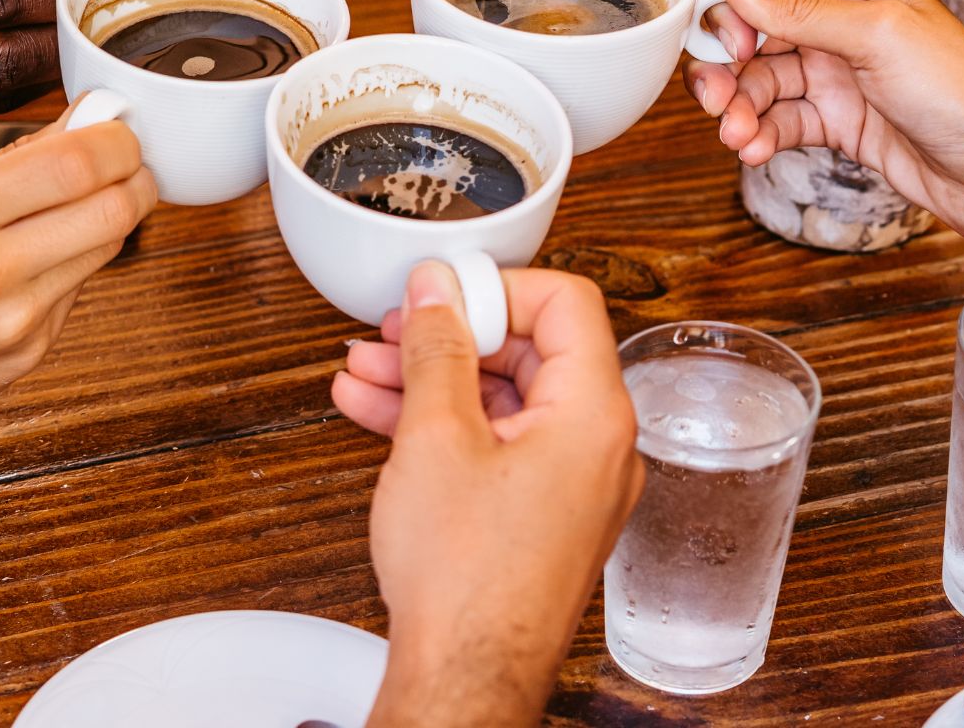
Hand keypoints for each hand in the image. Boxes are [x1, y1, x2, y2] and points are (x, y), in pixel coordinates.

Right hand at [0, 97, 156, 424]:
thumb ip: (9, 160)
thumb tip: (84, 124)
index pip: (78, 162)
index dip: (119, 140)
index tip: (119, 130)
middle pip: (115, 209)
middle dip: (135, 178)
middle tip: (125, 166)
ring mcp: (12, 322)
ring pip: (107, 251)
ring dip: (106, 221)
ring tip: (76, 208)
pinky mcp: (25, 357)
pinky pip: (77, 294)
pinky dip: (70, 269)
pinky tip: (34, 263)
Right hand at [338, 264, 642, 727]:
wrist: (465, 676)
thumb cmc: (467, 580)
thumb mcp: (436, 437)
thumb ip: (438, 347)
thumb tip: (437, 291)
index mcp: (594, 414)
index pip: (564, 303)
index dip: (495, 287)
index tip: (440, 292)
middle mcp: (598, 447)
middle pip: (532, 350)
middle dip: (452, 335)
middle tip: (394, 331)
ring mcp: (572, 485)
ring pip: (505, 401)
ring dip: (433, 380)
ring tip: (366, 372)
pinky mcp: (542, 515)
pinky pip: (498, 445)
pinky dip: (445, 426)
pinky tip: (380, 414)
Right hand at [684, 0, 963, 246]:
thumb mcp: (877, 38)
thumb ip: (799, 8)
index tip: (733, 41)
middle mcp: (843, 18)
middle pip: (752, 24)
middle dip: (725, 62)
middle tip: (716, 98)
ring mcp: (839, 70)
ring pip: (761, 77)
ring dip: (740, 106)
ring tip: (737, 137)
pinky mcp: (839, 117)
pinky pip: (781, 118)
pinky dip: (761, 133)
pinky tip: (755, 151)